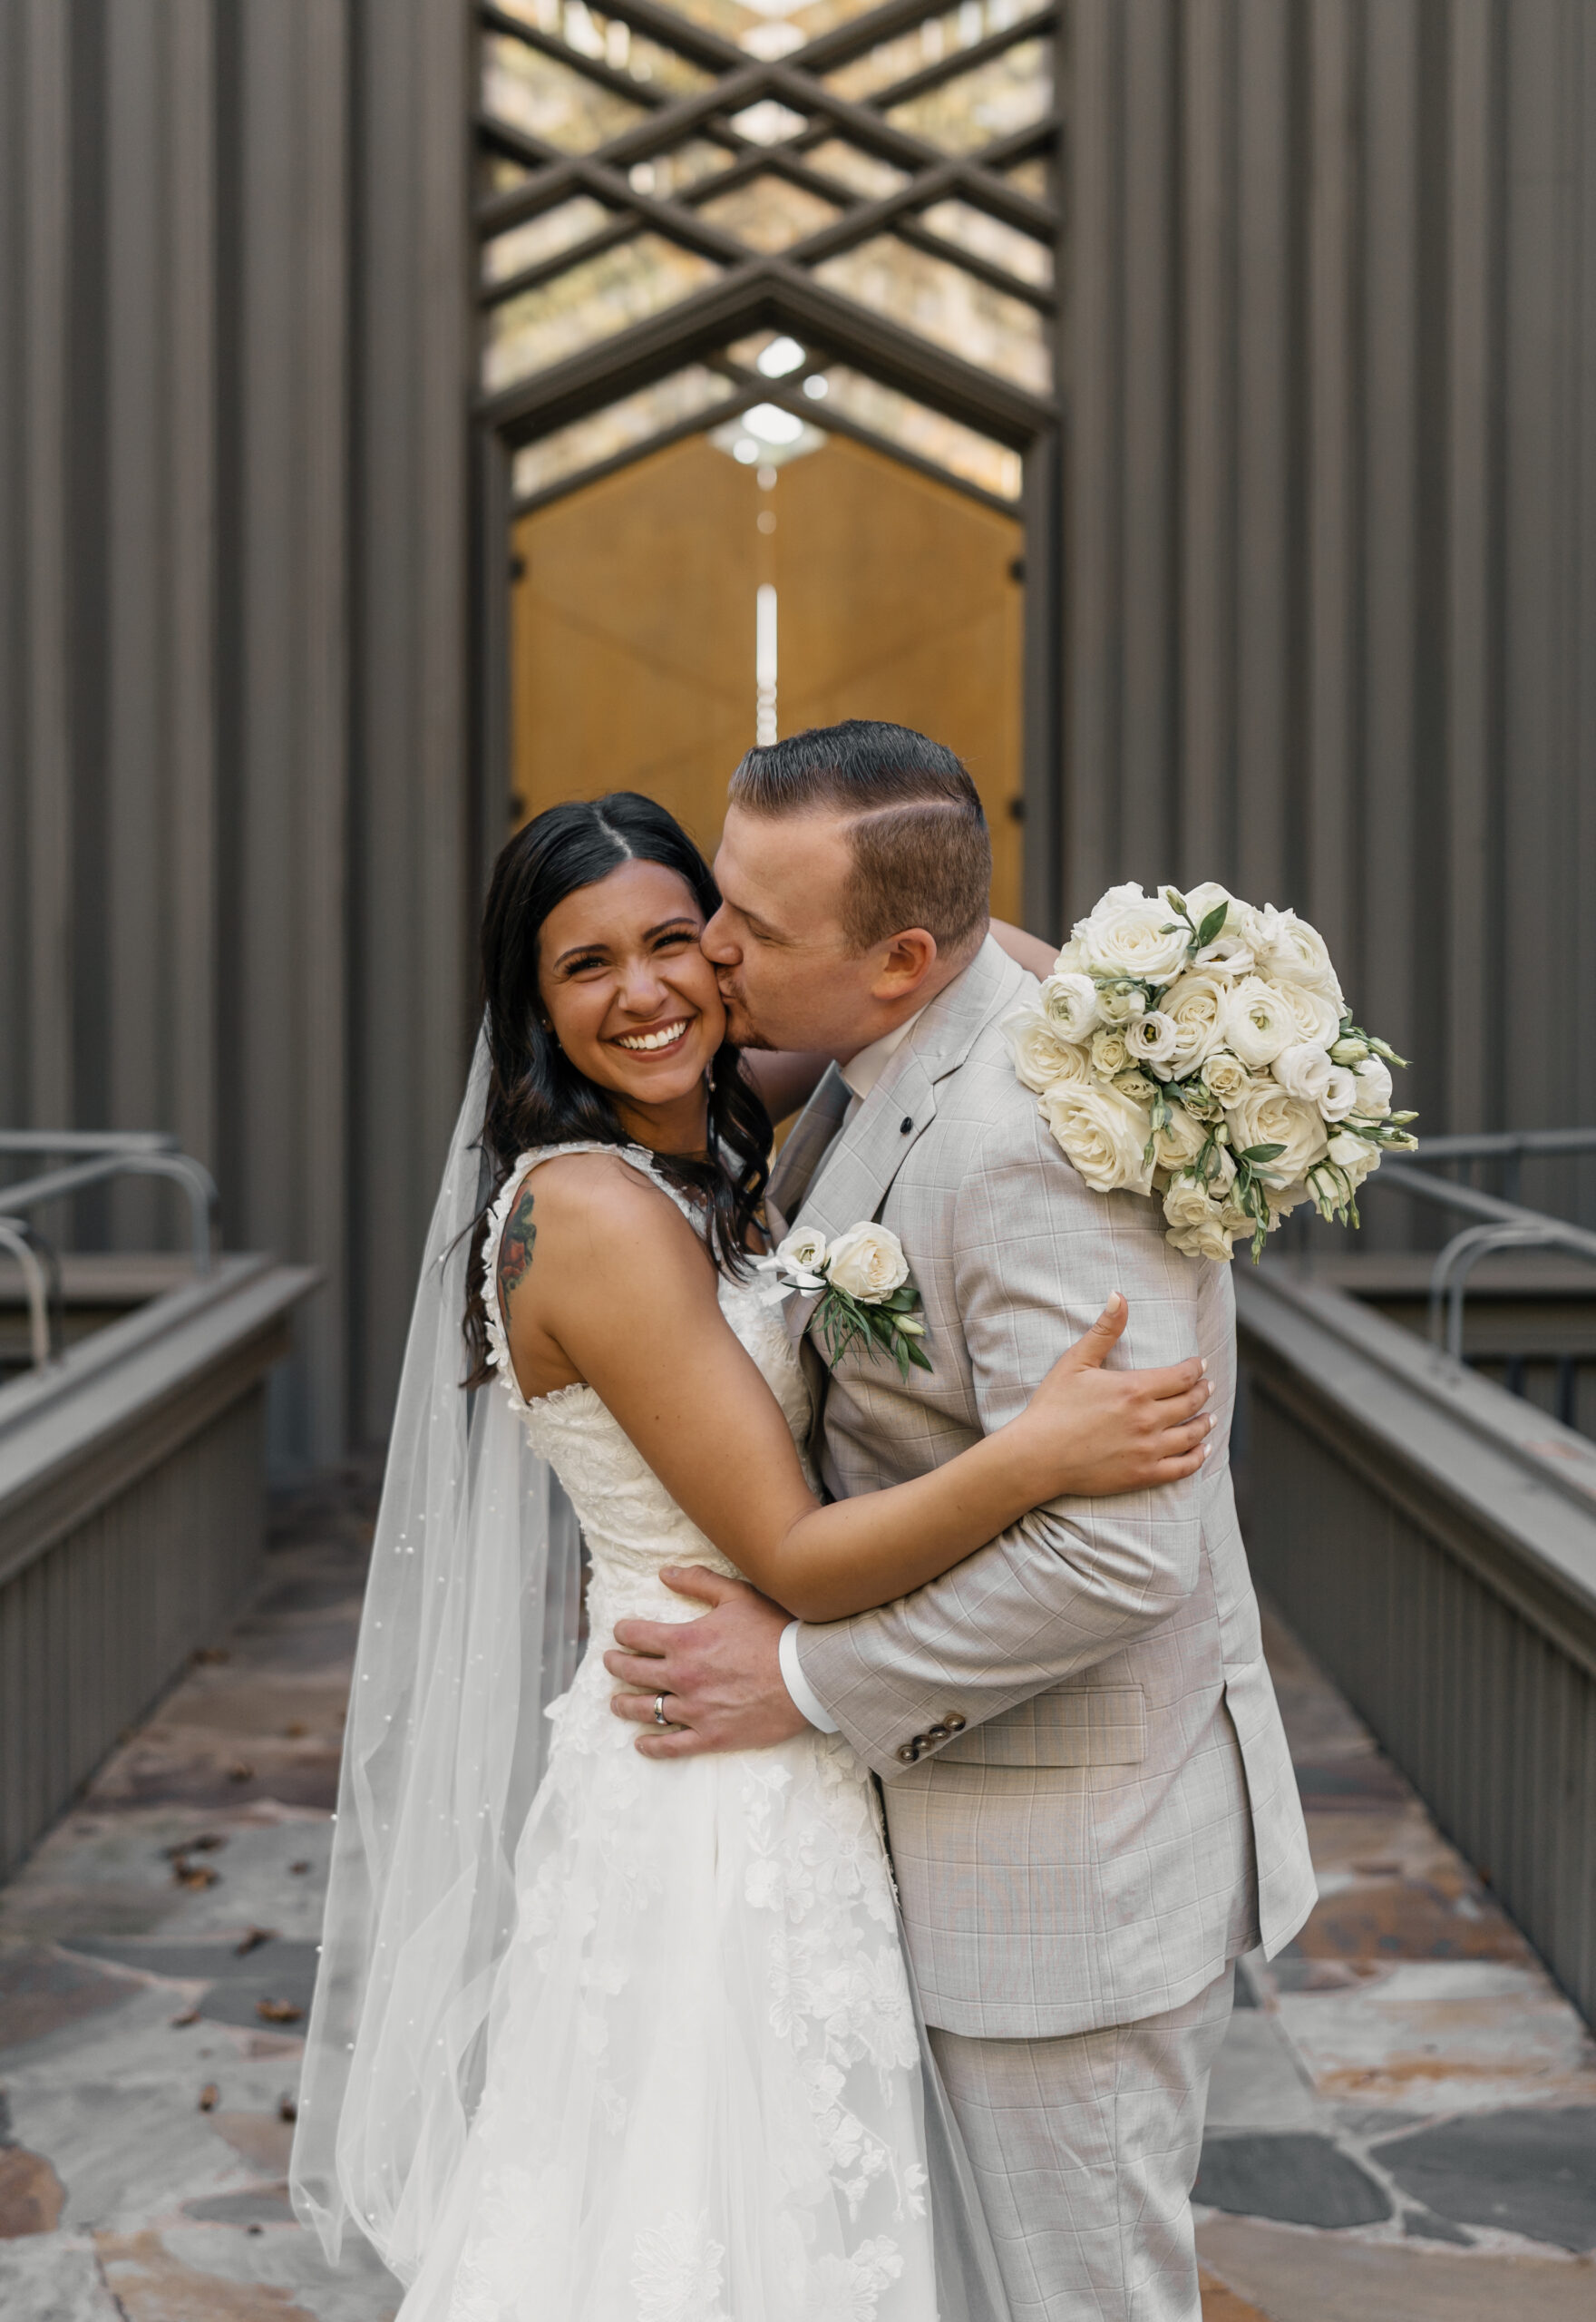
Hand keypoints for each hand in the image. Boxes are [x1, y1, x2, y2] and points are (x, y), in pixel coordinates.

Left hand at [603, 1566, 808, 1757]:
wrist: (808, 1675)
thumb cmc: (776, 1631)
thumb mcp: (738, 1595)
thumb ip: (699, 1582)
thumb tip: (665, 1573)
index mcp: (685, 1640)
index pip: (636, 1635)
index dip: (623, 1632)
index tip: (621, 1632)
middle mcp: (682, 1676)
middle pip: (633, 1672)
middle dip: (616, 1665)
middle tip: (611, 1662)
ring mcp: (695, 1709)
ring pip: (645, 1710)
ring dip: (624, 1705)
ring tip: (616, 1702)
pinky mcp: (711, 1736)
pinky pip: (671, 1745)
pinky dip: (652, 1745)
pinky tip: (641, 1743)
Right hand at [1014, 1295, 1213, 1499]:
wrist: (1037, 1456)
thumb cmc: (1053, 1407)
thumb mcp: (1076, 1362)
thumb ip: (1104, 1330)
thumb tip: (1119, 1296)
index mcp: (1134, 1388)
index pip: (1182, 1376)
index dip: (1196, 1368)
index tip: (1200, 1364)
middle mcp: (1148, 1418)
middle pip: (1191, 1403)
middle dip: (1203, 1392)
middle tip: (1208, 1386)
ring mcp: (1148, 1449)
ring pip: (1191, 1434)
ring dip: (1205, 1423)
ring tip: (1210, 1418)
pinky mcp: (1143, 1474)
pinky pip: (1183, 1467)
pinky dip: (1198, 1457)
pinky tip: (1203, 1450)